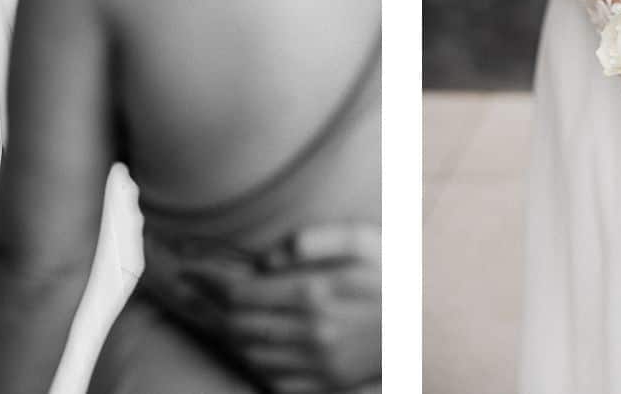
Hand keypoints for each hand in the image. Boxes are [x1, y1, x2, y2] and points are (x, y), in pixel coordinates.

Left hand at [177, 223, 380, 393]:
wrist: (433, 326)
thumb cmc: (398, 275)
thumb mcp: (366, 242)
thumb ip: (317, 240)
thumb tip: (268, 255)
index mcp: (315, 295)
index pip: (239, 292)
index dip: (207, 281)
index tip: (189, 268)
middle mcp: (309, 334)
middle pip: (236, 326)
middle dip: (205, 307)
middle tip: (187, 289)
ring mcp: (316, 365)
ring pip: (248, 353)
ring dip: (222, 333)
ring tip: (207, 312)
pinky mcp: (324, 385)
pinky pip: (270, 378)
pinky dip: (249, 360)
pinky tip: (243, 342)